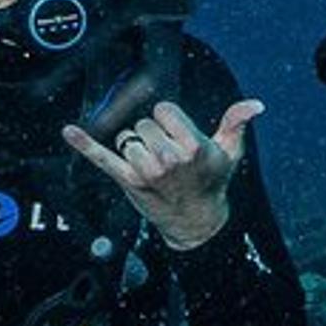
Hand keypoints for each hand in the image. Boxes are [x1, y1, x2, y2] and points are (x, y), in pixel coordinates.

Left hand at [63, 99, 261, 248]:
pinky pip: (102, 157)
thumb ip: (236, 122)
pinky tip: (69, 131)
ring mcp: (144, 170)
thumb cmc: (212, 180)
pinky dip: (84, 144)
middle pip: (144, 123)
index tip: (179, 135)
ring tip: (153, 164)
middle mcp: (167, 158)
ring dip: (136, 147)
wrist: (196, 221)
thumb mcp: (229, 151)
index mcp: (191, 146)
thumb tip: (255, 104)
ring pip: (127, 138)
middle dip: (154, 134)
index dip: (170, 119)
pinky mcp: (126, 180)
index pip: (163, 110)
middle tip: (168, 154)